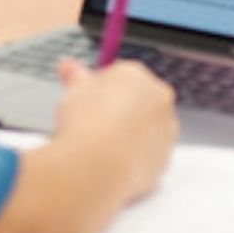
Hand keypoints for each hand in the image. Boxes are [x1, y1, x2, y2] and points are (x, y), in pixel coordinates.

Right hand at [51, 59, 176, 199]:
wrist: (97, 166)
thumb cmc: (85, 126)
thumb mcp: (72, 92)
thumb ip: (75, 76)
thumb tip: (68, 66)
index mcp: (136, 75)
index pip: (121, 75)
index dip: (101, 89)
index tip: (87, 100)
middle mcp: (158, 98)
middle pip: (139, 99)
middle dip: (120, 108)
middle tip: (93, 122)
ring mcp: (165, 128)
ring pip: (147, 127)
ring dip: (130, 133)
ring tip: (102, 145)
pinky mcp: (166, 157)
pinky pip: (150, 153)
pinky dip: (135, 156)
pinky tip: (114, 161)